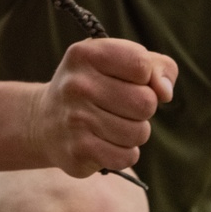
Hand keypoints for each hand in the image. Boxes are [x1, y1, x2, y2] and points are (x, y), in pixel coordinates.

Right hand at [30, 38, 175, 177]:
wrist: (45, 121)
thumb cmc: (95, 86)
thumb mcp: (119, 62)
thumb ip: (156, 66)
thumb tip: (165, 93)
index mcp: (86, 54)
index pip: (142, 65)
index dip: (145, 77)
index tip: (129, 81)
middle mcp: (76, 85)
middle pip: (145, 102)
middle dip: (143, 109)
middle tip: (122, 108)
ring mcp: (75, 119)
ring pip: (139, 133)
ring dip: (134, 133)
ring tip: (113, 125)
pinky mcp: (77, 151)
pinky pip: (126, 157)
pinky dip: (124, 153)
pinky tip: (107, 144)